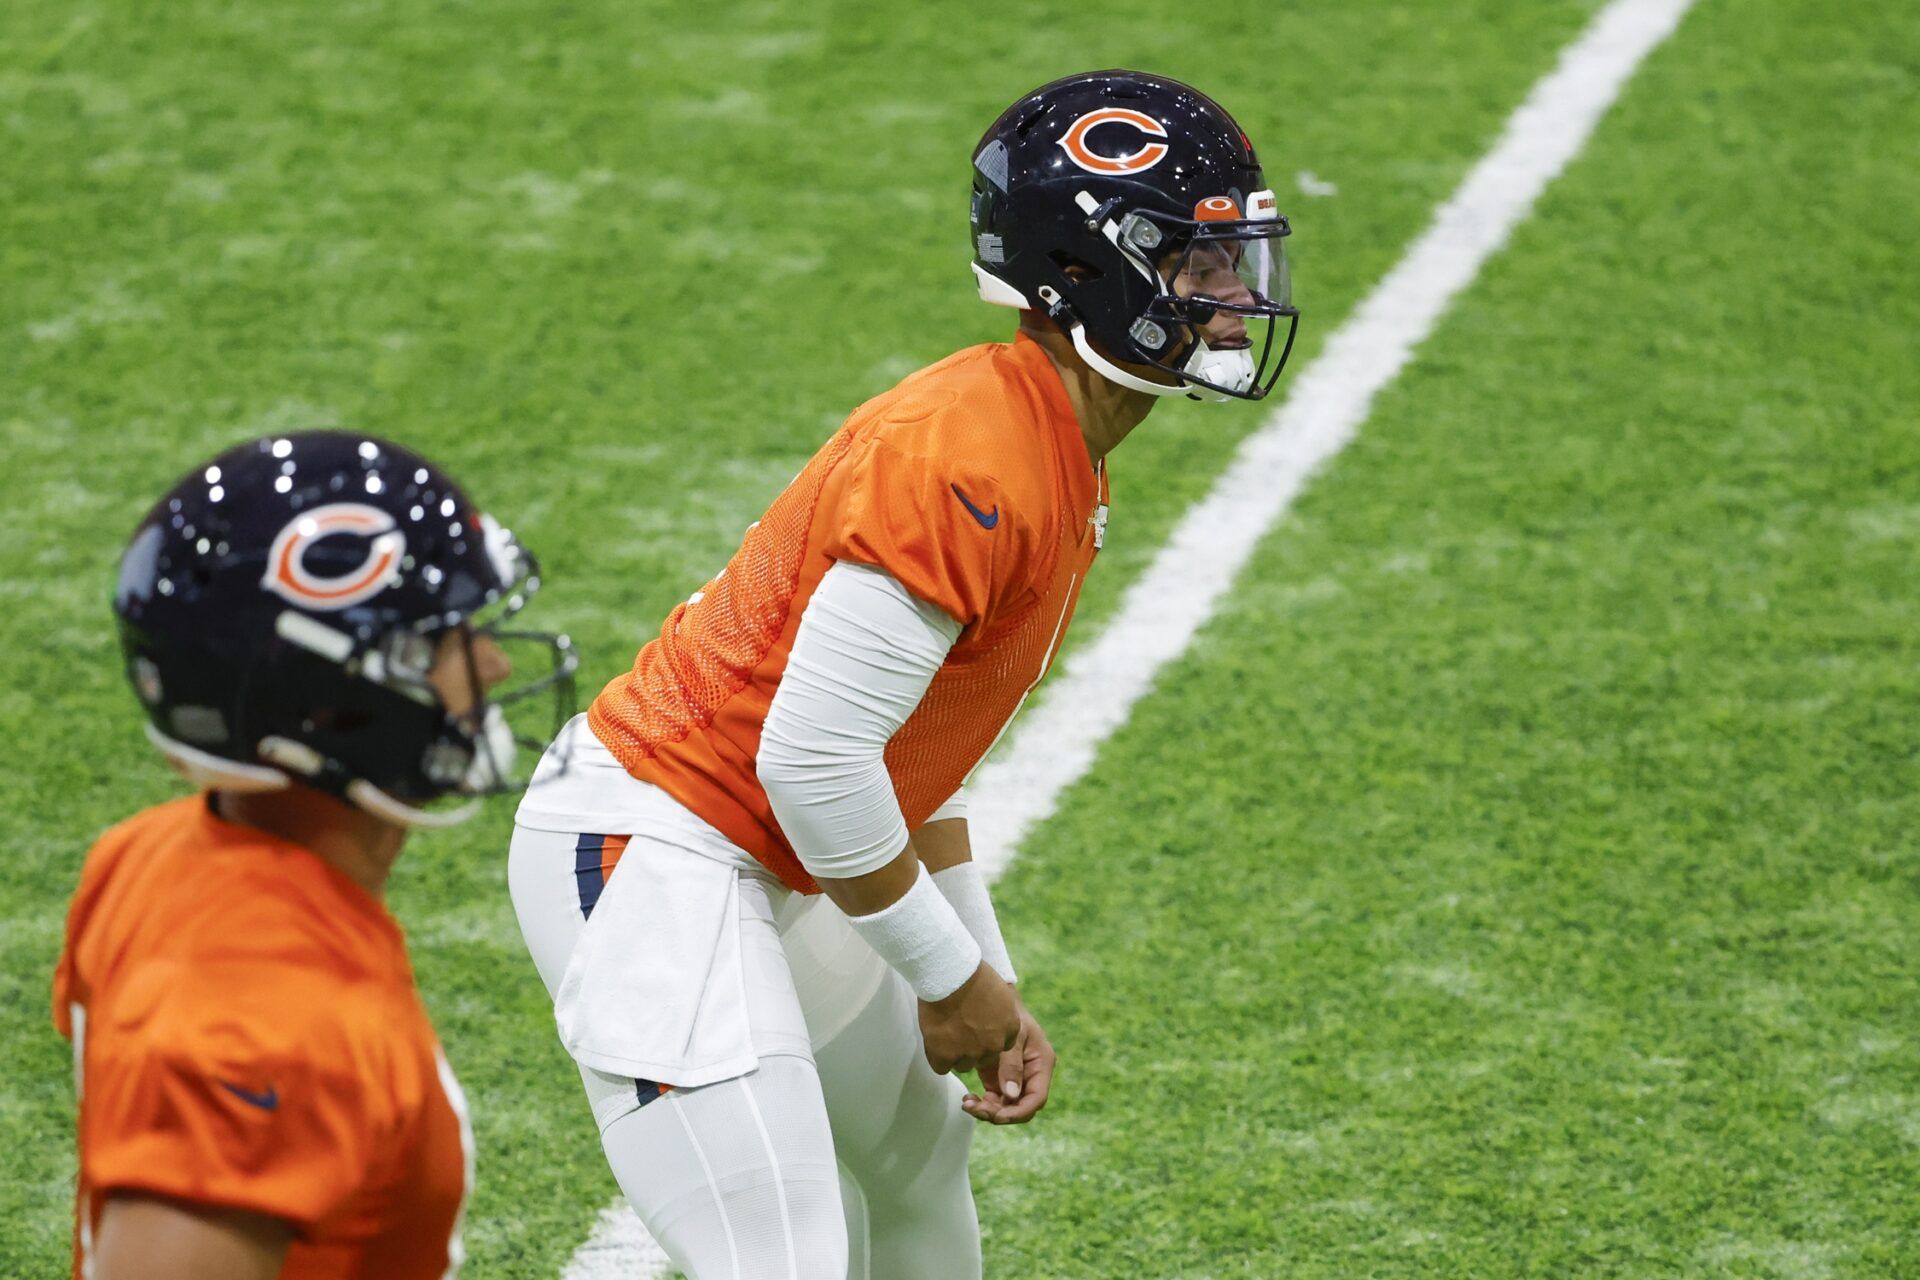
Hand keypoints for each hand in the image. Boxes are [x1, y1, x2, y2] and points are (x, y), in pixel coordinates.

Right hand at [918, 962, 1020, 1075]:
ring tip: (944, 1030)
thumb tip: (992, 1024)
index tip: (974, 1026)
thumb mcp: (1001, 994)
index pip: (1000, 1046)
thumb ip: (1001, 1017)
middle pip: (983, 1058)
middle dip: (971, 1047)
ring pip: (963, 1065)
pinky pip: (941, 1067)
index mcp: (1011, 1029)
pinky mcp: (946, 1056)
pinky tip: (934, 1038)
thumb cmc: (973, 974)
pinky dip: (936, 1056)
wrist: (950, 973)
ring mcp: (971, 1052)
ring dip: (953, 1052)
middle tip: (957, 1027)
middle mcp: (994, 1045)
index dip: (985, 1038)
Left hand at [963, 997, 1054, 1124]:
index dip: (1018, 1112)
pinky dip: (982, 1102)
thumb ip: (1011, 1065)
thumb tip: (1010, 1095)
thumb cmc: (1007, 1011)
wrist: (992, 997)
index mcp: (1041, 1063)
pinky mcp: (1000, 1076)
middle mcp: (1032, 1074)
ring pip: (1006, 1106)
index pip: (1036, 1098)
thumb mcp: (1013, 1035)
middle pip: (1020, 1107)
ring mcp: (1016, 1077)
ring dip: (988, 1110)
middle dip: (999, 1113)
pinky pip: (994, 1098)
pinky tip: (968, 1098)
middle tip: (974, 1108)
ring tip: (967, 1103)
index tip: (997, 1116)